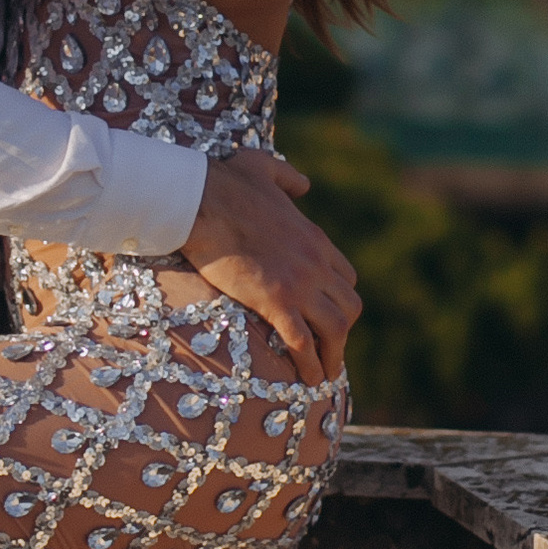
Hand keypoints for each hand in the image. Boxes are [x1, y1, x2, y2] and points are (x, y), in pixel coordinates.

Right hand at [182, 148, 359, 385]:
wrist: (198, 198)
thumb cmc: (222, 182)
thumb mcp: (264, 168)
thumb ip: (288, 177)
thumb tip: (304, 184)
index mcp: (313, 237)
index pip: (345, 276)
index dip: (337, 298)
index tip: (325, 313)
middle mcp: (315, 262)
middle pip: (349, 306)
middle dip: (342, 331)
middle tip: (327, 349)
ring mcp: (298, 283)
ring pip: (337, 328)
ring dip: (333, 355)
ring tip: (324, 375)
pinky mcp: (275, 301)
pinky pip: (303, 342)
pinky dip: (309, 365)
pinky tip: (307, 380)